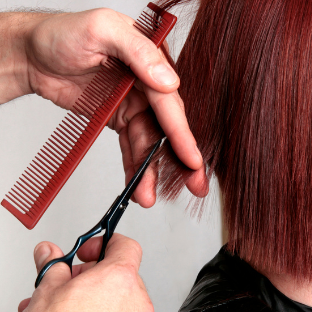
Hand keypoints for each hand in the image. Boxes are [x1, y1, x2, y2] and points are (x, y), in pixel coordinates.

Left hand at [1, 9, 207, 205]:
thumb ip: (138, 52)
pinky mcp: (119, 119)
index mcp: (148, 62)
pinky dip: (134, 166)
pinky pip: (131, 146)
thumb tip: (169, 81)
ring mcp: (133, 105)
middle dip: (179, 158)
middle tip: (194, 185)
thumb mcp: (101, 29)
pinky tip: (137, 185)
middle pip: (166, 127)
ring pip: (148, 143)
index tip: (192, 160)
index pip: (169, 102)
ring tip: (148, 196)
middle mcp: (146, 86)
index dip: (181, 133)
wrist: (33, 55)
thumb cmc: (61, 35)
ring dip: (150, 171)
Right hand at [10, 234, 154, 311]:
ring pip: (120, 296)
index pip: (127, 246)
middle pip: (121, 272)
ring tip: (70, 305)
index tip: (90, 249)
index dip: (106, 242)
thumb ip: (54, 265)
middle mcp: (135, 301)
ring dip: (97, 295)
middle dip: (94, 273)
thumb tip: (50, 253)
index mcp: (119, 279)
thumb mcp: (47, 292)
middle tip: (72, 281)